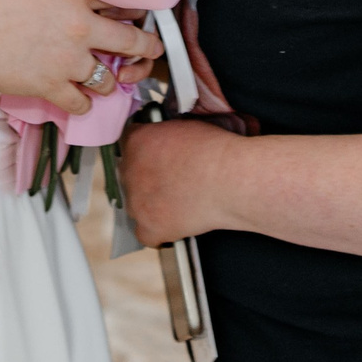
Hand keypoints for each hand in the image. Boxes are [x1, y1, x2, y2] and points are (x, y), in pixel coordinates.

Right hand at [0, 0, 162, 113]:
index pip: (117, 4)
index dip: (132, 10)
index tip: (138, 14)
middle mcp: (80, 31)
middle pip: (129, 41)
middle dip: (146, 46)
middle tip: (153, 49)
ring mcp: (68, 62)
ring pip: (107, 78)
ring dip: (109, 81)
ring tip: (108, 82)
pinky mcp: (52, 87)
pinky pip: (80, 103)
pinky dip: (83, 105)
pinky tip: (82, 102)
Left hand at [116, 117, 240, 242]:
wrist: (232, 180)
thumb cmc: (216, 153)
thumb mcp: (185, 126)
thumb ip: (163, 134)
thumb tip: (165, 143)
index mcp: (137, 141)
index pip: (129, 144)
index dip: (145, 151)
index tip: (155, 157)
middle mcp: (130, 171)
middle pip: (129, 174)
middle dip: (146, 177)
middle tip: (170, 179)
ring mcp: (138, 202)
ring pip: (134, 204)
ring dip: (149, 203)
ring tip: (175, 202)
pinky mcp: (150, 227)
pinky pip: (144, 234)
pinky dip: (157, 232)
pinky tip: (171, 224)